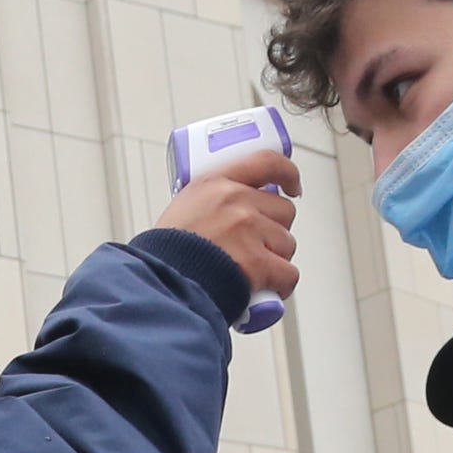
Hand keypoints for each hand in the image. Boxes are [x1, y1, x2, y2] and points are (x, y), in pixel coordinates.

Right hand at [156, 149, 298, 305]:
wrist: (160, 285)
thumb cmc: (166, 256)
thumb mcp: (183, 211)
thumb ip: (213, 206)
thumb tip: (237, 214)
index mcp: (215, 183)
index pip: (266, 162)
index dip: (287, 174)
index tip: (292, 185)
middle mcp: (235, 201)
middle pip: (284, 211)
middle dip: (275, 231)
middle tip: (256, 248)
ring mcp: (248, 230)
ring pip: (287, 244)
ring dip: (276, 260)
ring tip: (252, 272)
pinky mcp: (257, 262)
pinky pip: (288, 273)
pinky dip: (281, 285)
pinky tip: (267, 290)